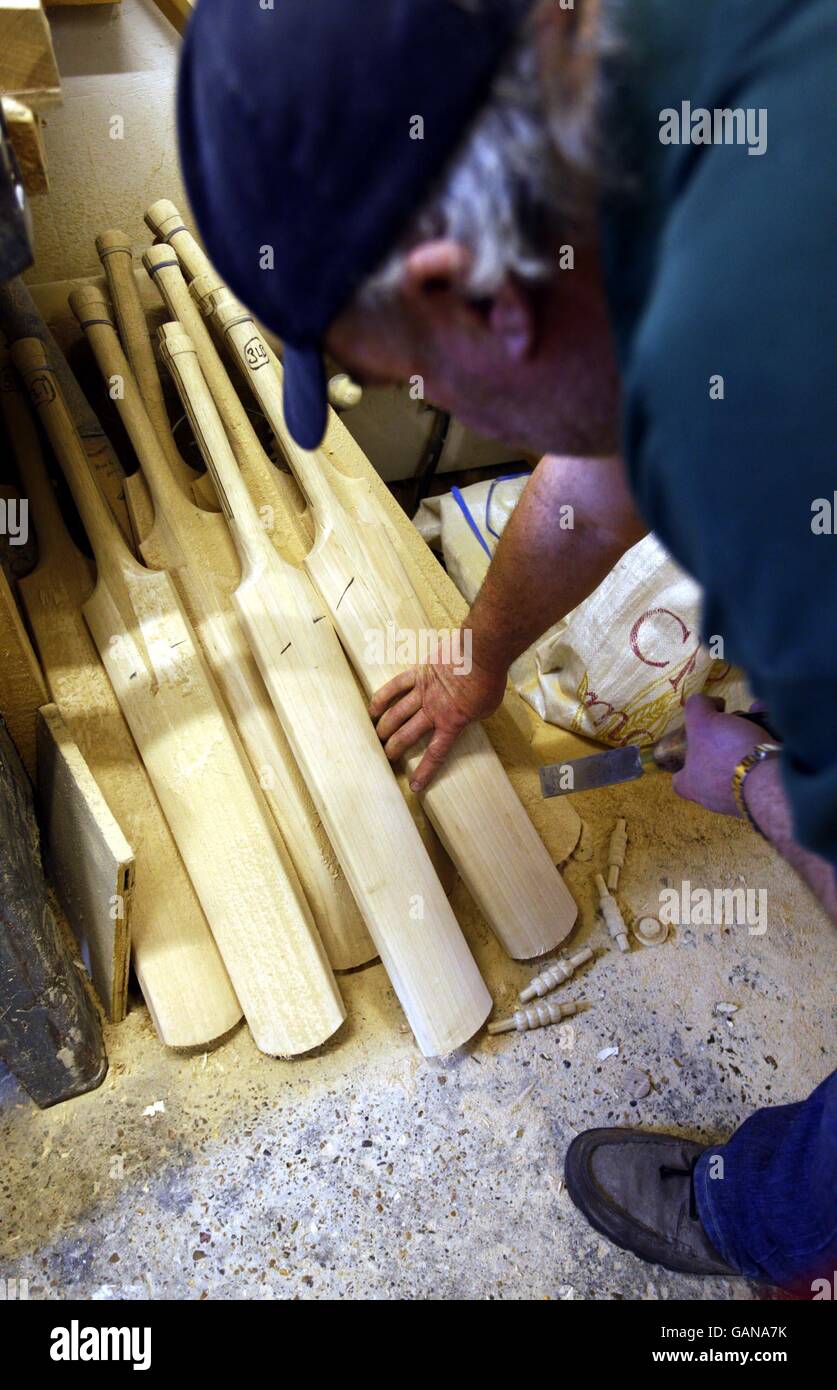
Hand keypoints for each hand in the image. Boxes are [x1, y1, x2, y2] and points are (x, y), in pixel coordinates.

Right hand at [369, 644, 506, 791]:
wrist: (482, 652)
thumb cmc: (489, 680)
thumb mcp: (486, 709)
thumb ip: (471, 717)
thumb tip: (465, 717)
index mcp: (451, 723)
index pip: (435, 753)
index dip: (424, 771)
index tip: (414, 786)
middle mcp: (433, 711)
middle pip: (407, 735)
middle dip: (394, 749)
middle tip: (385, 757)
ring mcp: (423, 691)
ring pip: (397, 713)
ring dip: (385, 727)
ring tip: (376, 737)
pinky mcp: (419, 673)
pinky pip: (396, 686)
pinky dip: (382, 697)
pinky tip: (372, 708)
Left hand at [672, 695, 770, 816]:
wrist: (771, 779)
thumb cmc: (727, 754)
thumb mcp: (702, 722)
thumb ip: (697, 707)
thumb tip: (707, 704)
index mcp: (695, 785)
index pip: (681, 779)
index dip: (684, 760)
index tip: (695, 741)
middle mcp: (717, 795)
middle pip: (716, 763)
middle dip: (725, 737)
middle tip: (732, 721)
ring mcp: (745, 795)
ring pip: (744, 759)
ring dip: (750, 732)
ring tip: (756, 712)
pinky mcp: (769, 788)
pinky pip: (766, 761)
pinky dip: (770, 739)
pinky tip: (774, 719)